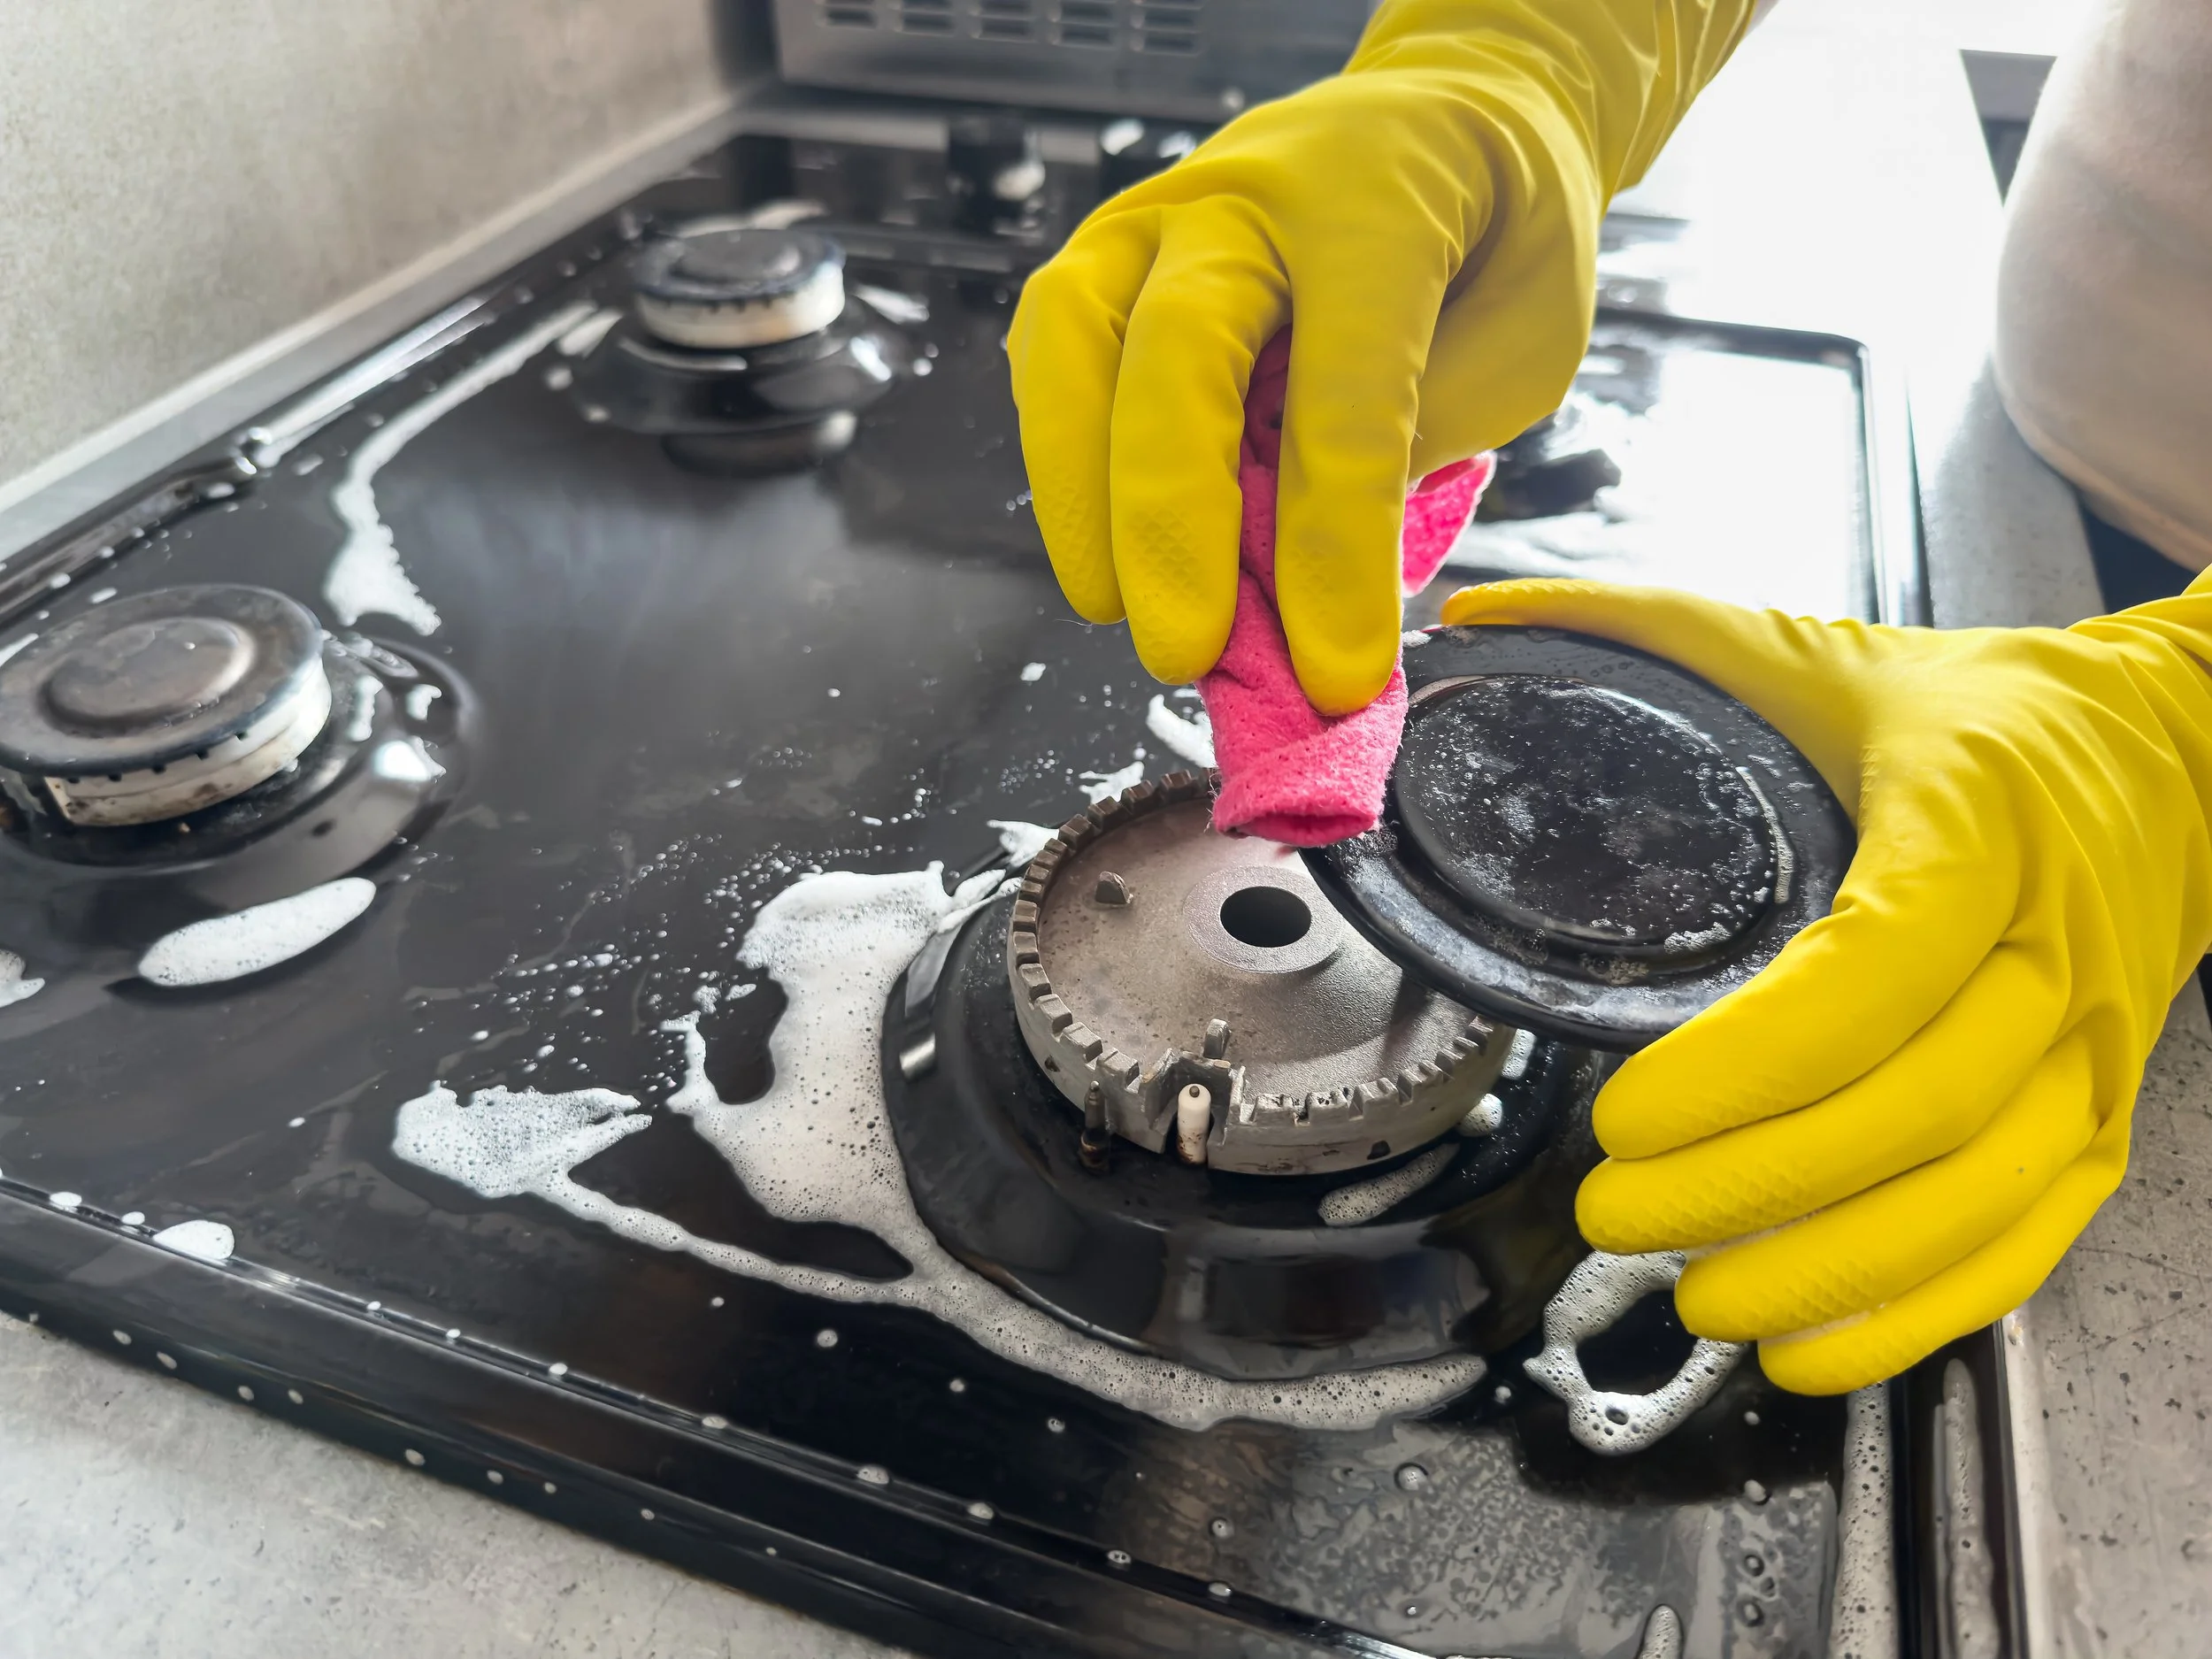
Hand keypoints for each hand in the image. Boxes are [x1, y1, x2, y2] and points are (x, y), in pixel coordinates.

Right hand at [1008, 0, 1759, 714]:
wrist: (1452, 112)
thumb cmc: (1497, 236)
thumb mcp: (1522, 342)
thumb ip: (1415, 443)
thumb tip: (1307, 584)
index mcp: (1378, 204)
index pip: (1343, 392)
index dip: (1332, 545)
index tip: (1335, 672)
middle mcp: (1248, 194)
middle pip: (1178, 356)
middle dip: (1171, 522)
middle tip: (1183, 651)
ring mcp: (1159, 211)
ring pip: (1072, 338)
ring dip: (1078, 490)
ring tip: (1114, 608)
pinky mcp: (1108, 251)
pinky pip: (1051, 352)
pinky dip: (1063, 457)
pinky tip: (1099, 542)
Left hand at [1439, 577, 2211, 1392]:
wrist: (2188, 747)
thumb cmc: (1986, 713)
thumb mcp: (1823, 654)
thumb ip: (1649, 629)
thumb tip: (1476, 610)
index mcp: (1974, 826)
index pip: (1871, 975)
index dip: (1748, 1066)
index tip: (1621, 1113)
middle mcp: (2050, 948)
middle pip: (1914, 1108)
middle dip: (1752, 1183)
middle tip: (1612, 1210)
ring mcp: (2094, 1047)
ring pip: (1975, 1196)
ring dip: (1829, 1269)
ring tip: (1696, 1293)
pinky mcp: (2109, 1114)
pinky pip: (2032, 1243)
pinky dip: (1924, 1311)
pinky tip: (1813, 1348)